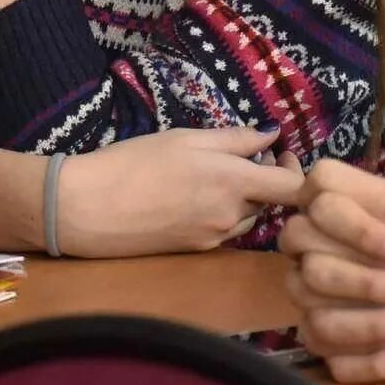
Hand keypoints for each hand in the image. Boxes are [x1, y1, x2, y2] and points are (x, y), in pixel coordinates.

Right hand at [56, 127, 303, 257]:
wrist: (88, 209)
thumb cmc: (134, 162)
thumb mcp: (186, 138)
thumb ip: (236, 138)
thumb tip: (273, 135)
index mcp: (233, 182)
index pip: (293, 188)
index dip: (296, 170)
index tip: (279, 154)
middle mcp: (230, 215)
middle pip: (271, 202)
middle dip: (265, 180)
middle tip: (242, 158)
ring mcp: (214, 237)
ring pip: (249, 217)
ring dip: (245, 198)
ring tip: (214, 176)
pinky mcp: (196, 250)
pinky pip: (226, 230)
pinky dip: (224, 212)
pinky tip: (194, 196)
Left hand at [282, 56, 384, 380]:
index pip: (323, 185)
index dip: (317, 184)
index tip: (330, 191)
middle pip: (300, 236)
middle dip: (302, 229)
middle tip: (318, 231)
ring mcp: (384, 307)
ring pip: (304, 290)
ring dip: (304, 278)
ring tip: (322, 269)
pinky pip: (324, 342)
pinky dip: (318, 329)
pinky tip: (332, 313)